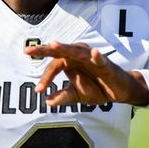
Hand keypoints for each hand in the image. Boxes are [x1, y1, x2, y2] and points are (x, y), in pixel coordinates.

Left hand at [26, 42, 148, 106]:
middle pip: (60, 51)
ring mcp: (92, 59)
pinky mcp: (106, 64)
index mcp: (70, 62)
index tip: (38, 90)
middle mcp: (78, 56)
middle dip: (45, 50)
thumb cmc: (97, 88)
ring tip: (54, 45)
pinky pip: (101, 59)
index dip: (45, 78)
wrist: (118, 92)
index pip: (53, 66)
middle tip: (29, 51)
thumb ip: (63, 96)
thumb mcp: (78, 95)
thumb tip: (47, 102)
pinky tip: (94, 53)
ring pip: (77, 51)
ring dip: (66, 48)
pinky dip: (97, 56)